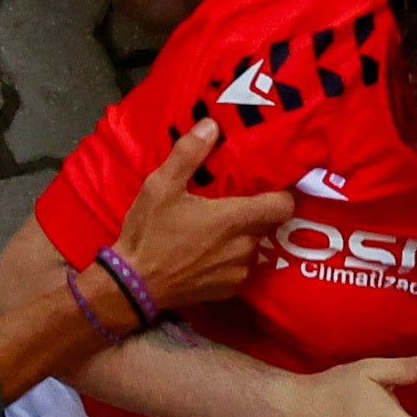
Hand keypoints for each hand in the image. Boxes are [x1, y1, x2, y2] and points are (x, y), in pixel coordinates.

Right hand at [111, 114, 291, 316]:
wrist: (132, 287)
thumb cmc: (148, 234)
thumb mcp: (160, 187)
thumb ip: (189, 154)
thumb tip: (211, 125)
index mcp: (234, 219)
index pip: (284, 206)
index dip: (281, 195)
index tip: (267, 187)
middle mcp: (244, 247)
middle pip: (267, 225)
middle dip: (255, 213)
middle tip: (233, 203)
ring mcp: (238, 272)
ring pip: (253, 247)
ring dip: (241, 238)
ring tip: (216, 232)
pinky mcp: (227, 290)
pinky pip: (240, 269)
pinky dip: (229, 260)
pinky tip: (206, 255)